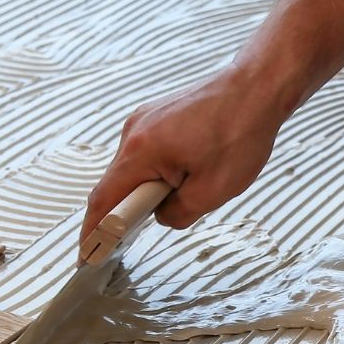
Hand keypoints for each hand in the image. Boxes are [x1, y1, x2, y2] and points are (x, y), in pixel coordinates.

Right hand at [81, 69, 282, 239]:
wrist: (256, 88)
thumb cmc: (240, 132)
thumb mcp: (212, 192)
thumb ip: (177, 214)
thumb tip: (161, 215)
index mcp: (141, 151)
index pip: (104, 201)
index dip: (92, 232)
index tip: (86, 255)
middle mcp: (134, 131)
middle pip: (116, 183)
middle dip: (127, 211)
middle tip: (145, 230)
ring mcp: (144, 120)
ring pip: (134, 168)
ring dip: (149, 188)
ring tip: (188, 190)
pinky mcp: (156, 115)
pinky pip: (147, 152)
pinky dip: (158, 170)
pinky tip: (187, 174)